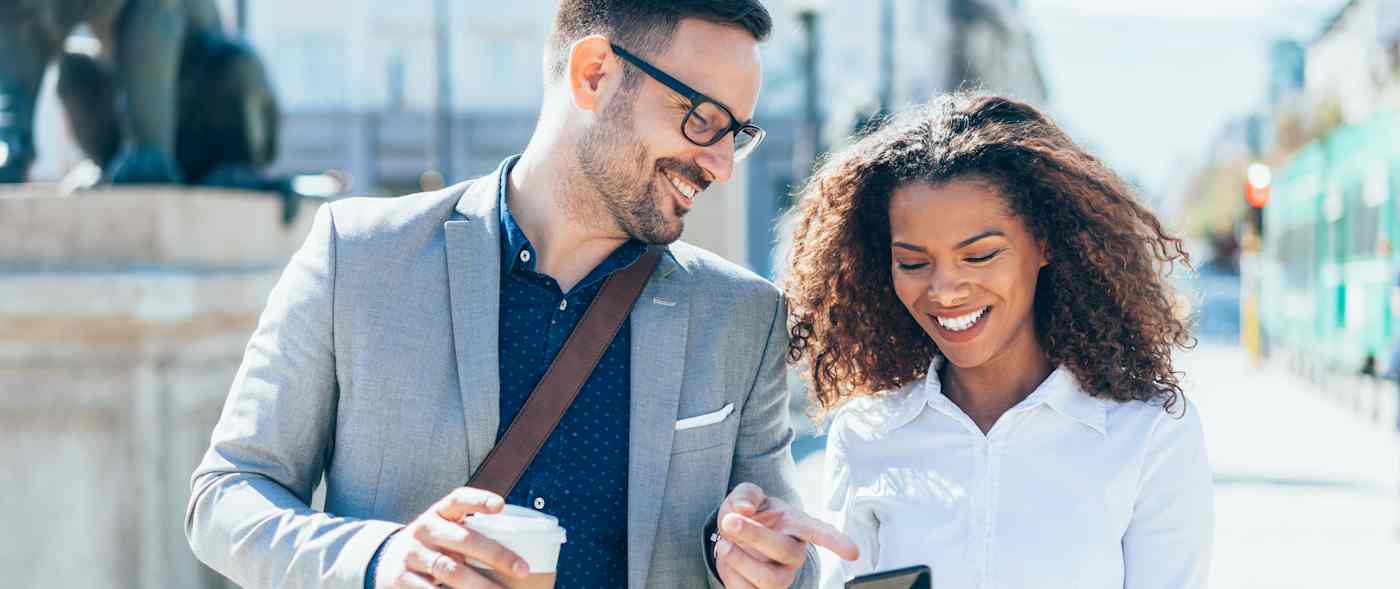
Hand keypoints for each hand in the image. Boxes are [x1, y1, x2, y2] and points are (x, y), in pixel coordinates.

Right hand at [374, 487, 530, 588]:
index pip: (459, 498)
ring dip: (480, 585)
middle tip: (522, 570)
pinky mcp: (401, 578)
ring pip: (450, 570)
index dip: (479, 500)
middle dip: (496, 555)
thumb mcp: (447, 531)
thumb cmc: (434, 545)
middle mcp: (425, 529)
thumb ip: (472, 533)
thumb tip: (523, 546)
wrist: (388, 562)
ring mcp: (411, 554)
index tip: (501, 506)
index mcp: (440, 512)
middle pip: (463, 539)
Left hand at [714, 483, 858, 588]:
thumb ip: (745, 494)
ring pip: (768, 579)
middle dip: (754, 535)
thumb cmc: (747, 513)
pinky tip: (727, 559)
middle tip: (730, 521)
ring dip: (739, 559)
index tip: (853, 552)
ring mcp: (781, 576)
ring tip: (724, 543)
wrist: (730, 534)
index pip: (821, 533)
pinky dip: (731, 574)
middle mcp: (794, 553)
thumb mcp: (746, 495)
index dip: (837, 542)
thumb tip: (744, 509)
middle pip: (784, 551)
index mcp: (797, 525)